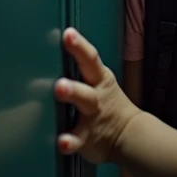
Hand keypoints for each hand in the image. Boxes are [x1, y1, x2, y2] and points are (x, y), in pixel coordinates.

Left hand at [54, 27, 138, 163]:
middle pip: (85, 85)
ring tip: (60, 91)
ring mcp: (92, 117)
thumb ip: (77, 67)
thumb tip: (49, 46)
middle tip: (59, 80)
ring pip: (83, 105)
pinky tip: (62, 141)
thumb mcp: (98, 81)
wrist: (128, 134)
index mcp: (98, 79)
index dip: (79, 46)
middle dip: (72, 81)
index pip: (89, 59)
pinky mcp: (86, 138)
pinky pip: (77, 140)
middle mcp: (95, 95)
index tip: (68, 34)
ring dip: (72, 97)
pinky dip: (69, 141)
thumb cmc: (106, 102)